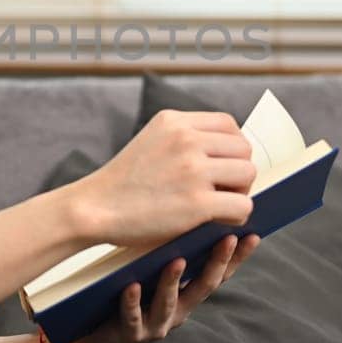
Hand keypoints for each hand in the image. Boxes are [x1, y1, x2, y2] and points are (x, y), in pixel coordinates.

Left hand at [54, 232, 261, 342]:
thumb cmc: (127, 302)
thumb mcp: (153, 278)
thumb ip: (170, 256)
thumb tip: (187, 216)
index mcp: (186, 296)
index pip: (218, 274)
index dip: (237, 257)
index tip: (253, 234)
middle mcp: (177, 311)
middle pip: (203, 287)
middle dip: (217, 262)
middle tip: (229, 237)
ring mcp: (155, 324)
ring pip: (168, 302)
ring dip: (173, 280)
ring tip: (177, 260)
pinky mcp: (130, 334)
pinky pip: (132, 317)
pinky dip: (132, 301)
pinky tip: (132, 286)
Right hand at [65, 109, 255, 247]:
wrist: (93, 209)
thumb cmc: (123, 183)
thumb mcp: (151, 141)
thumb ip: (184, 138)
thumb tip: (230, 152)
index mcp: (174, 121)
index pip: (229, 125)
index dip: (231, 149)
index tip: (220, 167)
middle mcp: (186, 139)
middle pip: (243, 149)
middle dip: (237, 171)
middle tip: (220, 190)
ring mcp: (192, 170)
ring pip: (247, 174)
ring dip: (239, 193)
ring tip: (218, 205)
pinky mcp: (197, 202)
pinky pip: (242, 206)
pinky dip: (235, 217)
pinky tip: (216, 221)